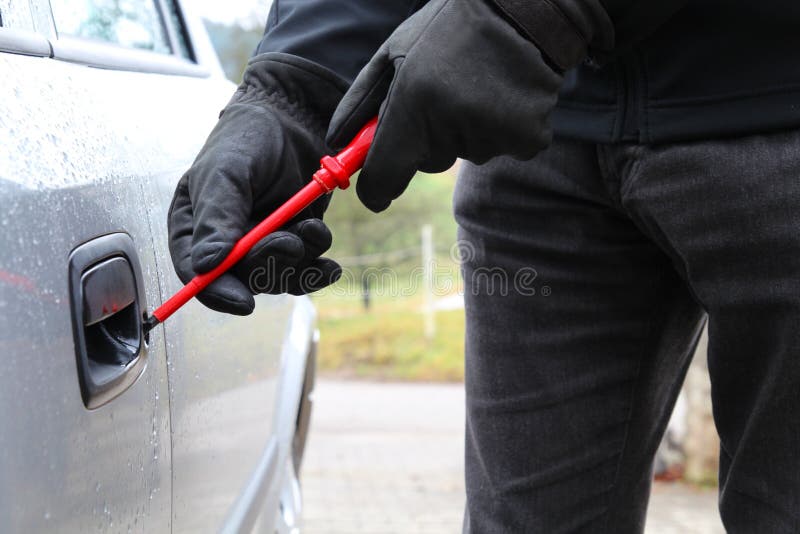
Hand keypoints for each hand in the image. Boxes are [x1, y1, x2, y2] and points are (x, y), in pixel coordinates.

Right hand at [168, 53, 347, 314]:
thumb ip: (216, 218)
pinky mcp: (295, 240)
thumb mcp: (226, 173)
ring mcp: (262, 243)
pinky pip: (304, 270)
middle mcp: (226, 241)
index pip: (196, 273)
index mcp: (194, 226)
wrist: (296, 116)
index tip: (243, 302)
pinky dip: (317, 268)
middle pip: (242, 279)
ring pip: (277, 278)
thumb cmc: (249, 137)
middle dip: (270, 265)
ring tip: (312, 230)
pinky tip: (330, 262)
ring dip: (298, 263)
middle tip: (290, 241)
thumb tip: (207, 266)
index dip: (217, 293)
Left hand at [326, 0, 563, 212]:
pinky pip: (502, 149)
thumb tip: (336, 143)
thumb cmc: (448, 28)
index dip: (376, 190)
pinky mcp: (527, 140)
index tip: (375, 192)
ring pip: (464, 153)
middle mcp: (451, 125)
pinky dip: (501, 129)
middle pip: (427, 163)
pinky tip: (505, 95)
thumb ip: (360, 102)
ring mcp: (492, 136)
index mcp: (413, 103)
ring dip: (466, 130)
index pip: (384, 177)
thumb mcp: (394, 52)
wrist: (523, 8)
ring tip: (478, 85)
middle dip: (427, 139)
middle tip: (443, 94)